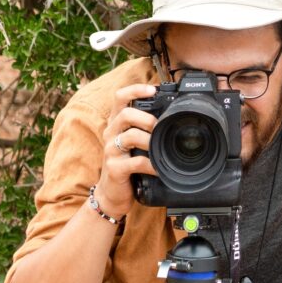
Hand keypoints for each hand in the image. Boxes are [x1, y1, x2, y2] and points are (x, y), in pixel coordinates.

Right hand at [95, 84, 159, 218]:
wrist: (112, 194)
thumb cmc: (127, 166)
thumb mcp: (134, 144)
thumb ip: (145, 130)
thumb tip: (170, 117)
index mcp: (116, 124)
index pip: (120, 98)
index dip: (135, 90)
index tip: (152, 89)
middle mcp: (111, 133)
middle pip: (125, 114)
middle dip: (146, 118)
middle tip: (159, 127)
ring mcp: (110, 151)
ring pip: (130, 136)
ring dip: (150, 140)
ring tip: (160, 148)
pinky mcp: (114, 168)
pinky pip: (136, 162)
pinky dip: (152, 164)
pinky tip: (160, 169)